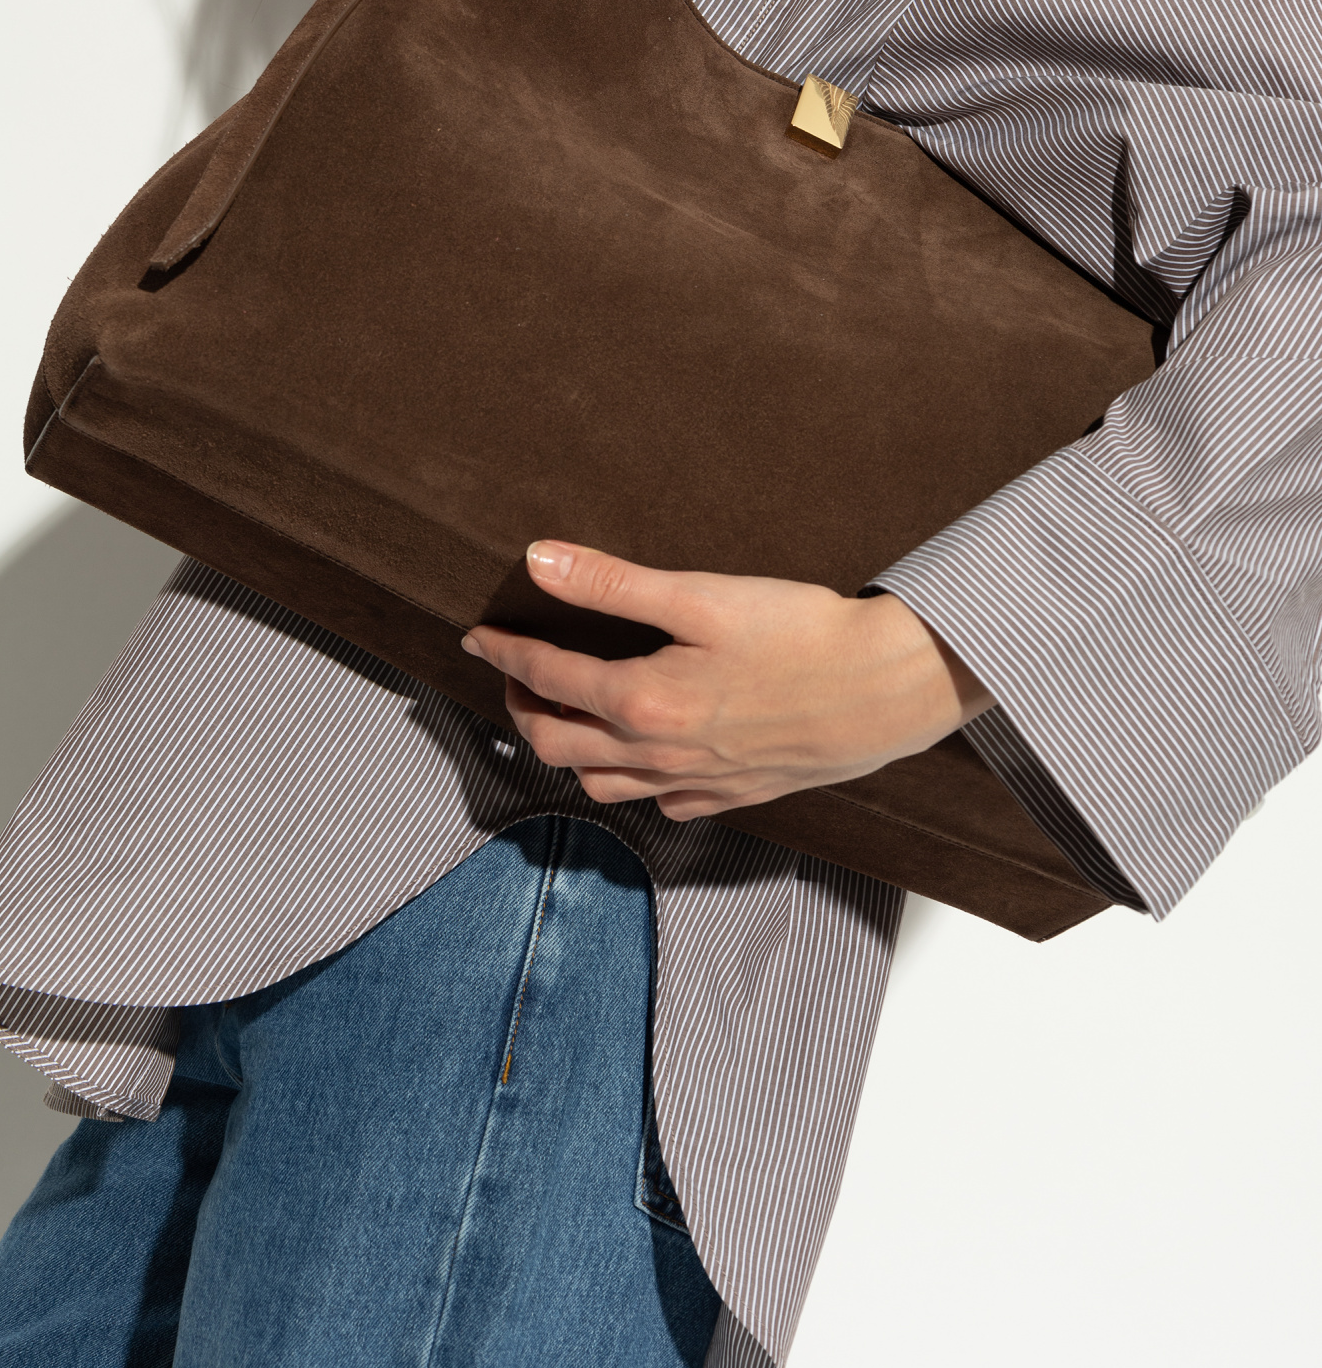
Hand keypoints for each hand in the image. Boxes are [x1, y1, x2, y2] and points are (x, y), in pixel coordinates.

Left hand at [462, 543, 992, 819]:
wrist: (887, 688)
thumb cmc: (801, 633)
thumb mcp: (702, 595)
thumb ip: (612, 582)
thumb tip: (538, 561)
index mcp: (641, 701)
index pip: (546, 677)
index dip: (505, 652)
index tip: (479, 636)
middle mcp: (658, 754)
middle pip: (557, 744)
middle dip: (523, 707)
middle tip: (513, 675)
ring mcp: (695, 783)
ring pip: (602, 785)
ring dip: (567, 752)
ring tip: (563, 715)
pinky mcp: (733, 796)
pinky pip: (659, 805)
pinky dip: (630, 783)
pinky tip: (638, 758)